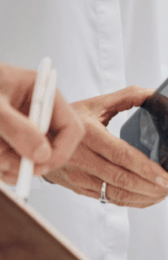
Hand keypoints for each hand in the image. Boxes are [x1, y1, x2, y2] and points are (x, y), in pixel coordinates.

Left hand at [0, 62, 84, 180]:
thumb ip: (16, 128)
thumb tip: (43, 155)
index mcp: (40, 91)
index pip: (70, 127)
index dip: (61, 150)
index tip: (40, 164)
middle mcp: (35, 109)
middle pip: (52, 146)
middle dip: (31, 161)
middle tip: (9, 167)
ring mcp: (21, 124)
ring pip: (30, 158)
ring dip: (11, 164)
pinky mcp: (8, 137)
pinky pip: (14, 160)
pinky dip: (3, 165)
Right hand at [43, 86, 167, 207]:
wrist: (36, 135)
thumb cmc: (71, 117)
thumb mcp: (97, 103)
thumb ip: (128, 97)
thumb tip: (157, 93)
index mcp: (87, 134)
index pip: (122, 156)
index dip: (146, 169)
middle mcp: (79, 157)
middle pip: (121, 179)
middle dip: (152, 187)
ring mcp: (76, 175)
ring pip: (115, 194)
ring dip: (145, 197)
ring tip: (165, 193)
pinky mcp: (76, 187)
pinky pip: (107, 199)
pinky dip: (131, 202)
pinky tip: (147, 197)